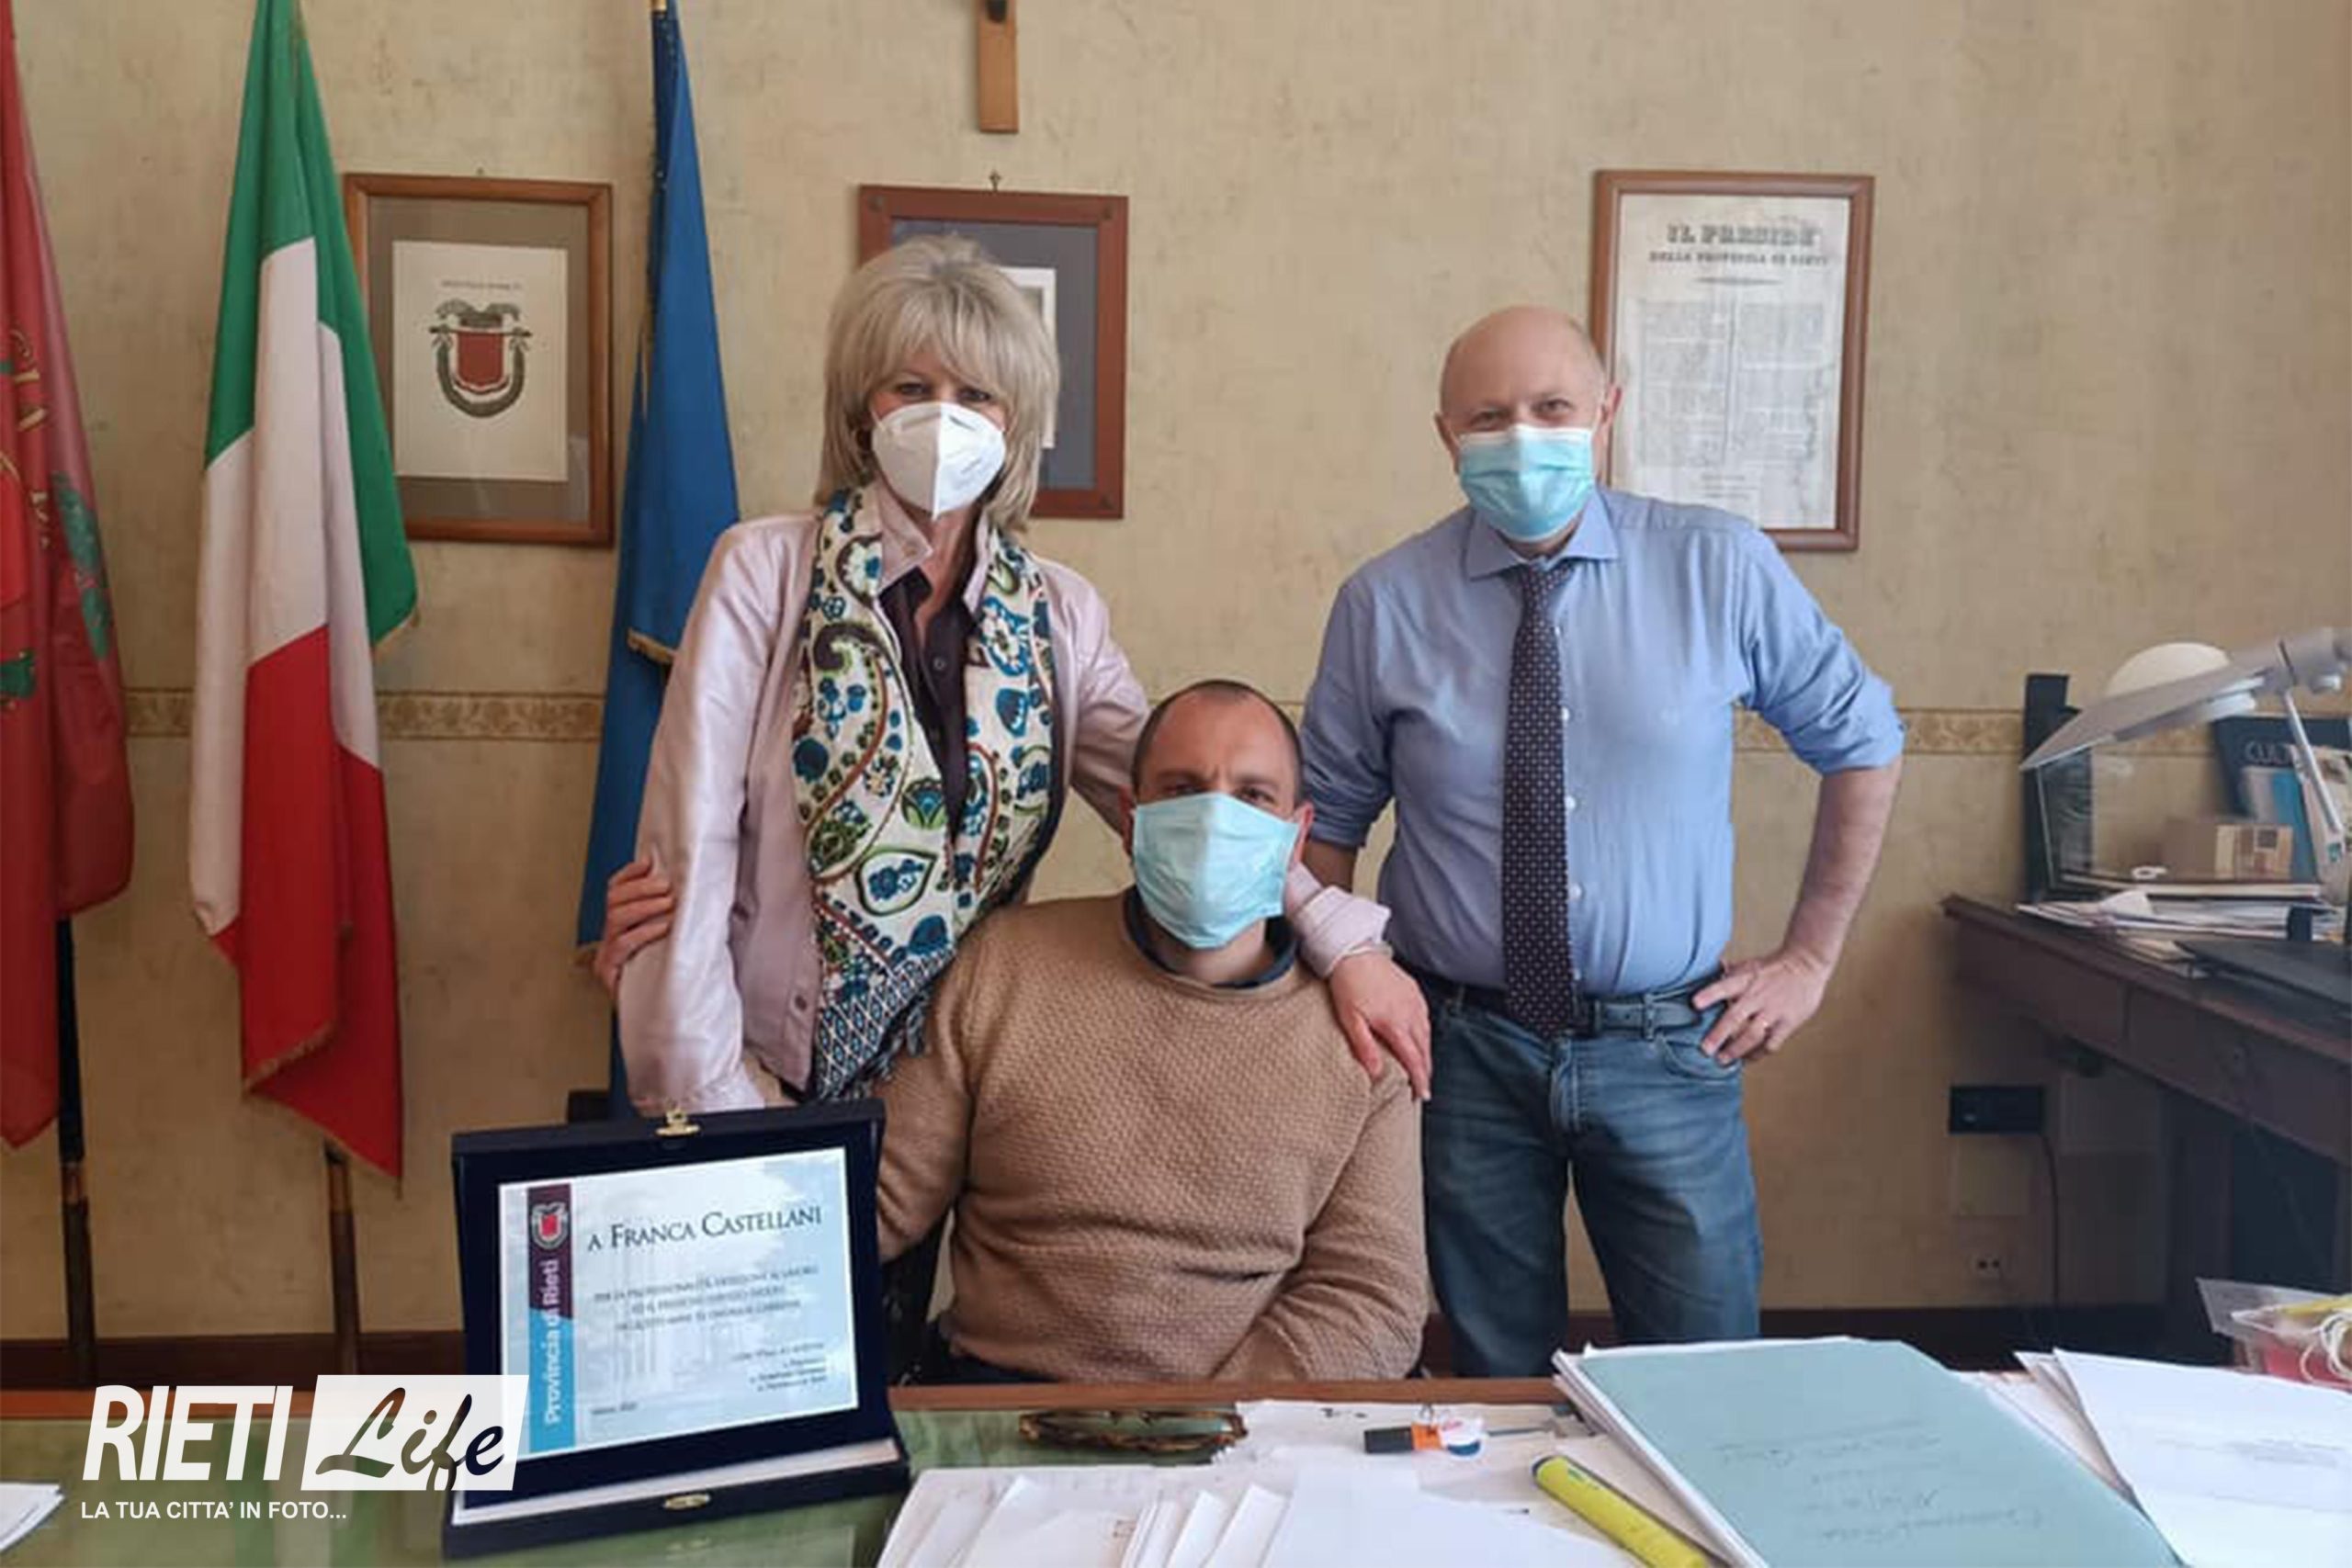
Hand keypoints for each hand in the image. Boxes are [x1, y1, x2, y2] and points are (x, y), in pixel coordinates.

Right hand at [593, 856, 674, 998]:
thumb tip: (684, 888)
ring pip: (616, 917)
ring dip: (645, 905)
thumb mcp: (666, 940)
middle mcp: (607, 938)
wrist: (655, 1016)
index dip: (629, 874)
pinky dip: (646, 931)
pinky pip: (623, 944)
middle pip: (614, 899)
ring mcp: (605, 955)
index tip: (649, 864)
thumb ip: (667, 915)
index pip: (614, 890)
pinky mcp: (609, 972)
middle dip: (641, 888)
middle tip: (667, 885)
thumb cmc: (664, 976)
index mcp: (617, 926)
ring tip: (669, 903)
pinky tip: (665, 927)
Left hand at [1328, 950, 1431, 1099]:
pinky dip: (1424, 1033)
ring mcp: (1414, 1001)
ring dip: (1426, 1053)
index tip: (1422, 1095)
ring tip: (1422, 1068)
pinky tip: (1419, 1038)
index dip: (1420, 1080)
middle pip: (1424, 1049)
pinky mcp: (1413, 990)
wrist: (1354, 951)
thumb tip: (1377, 1073)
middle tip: (1424, 1089)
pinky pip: (1424, 1017)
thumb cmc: (1348, 985)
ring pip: (1427, 1034)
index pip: (1413, 1059)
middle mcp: (1410, 1013)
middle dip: (1426, 1071)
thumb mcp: (1350, 1019)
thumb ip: (1364, 1047)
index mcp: (1395, 1024)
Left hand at [1693, 946, 1831, 1062]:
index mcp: (1745, 980)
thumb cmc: (1774, 967)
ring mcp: (1773, 1010)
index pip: (1724, 986)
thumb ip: (1728, 973)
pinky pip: (1772, 1043)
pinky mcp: (1788, 1022)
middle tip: (1705, 1050)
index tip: (1695, 1004)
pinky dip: (1758, 1054)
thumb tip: (1704, 969)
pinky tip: (1747, 1060)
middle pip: (1735, 1017)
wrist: (1807, 964)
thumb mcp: (1748, 965)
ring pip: (1752, 1035)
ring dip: (1736, 1050)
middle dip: (1718, 1035)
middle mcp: (1757, 996)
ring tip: (1722, 1060)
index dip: (1709, 995)